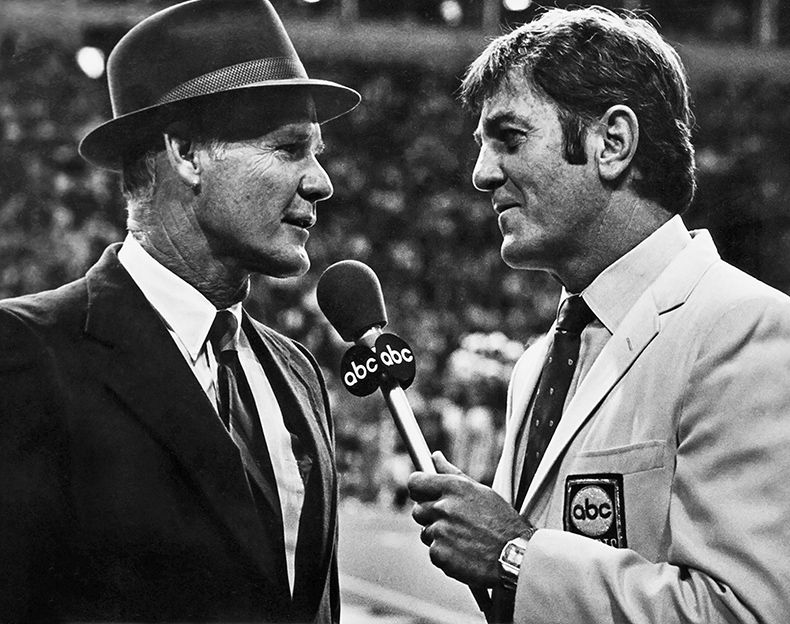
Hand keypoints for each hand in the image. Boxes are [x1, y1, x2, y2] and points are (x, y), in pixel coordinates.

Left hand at [408, 451, 530, 586]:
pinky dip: (445, 554)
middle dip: (431, 517)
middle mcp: (444, 507)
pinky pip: (433, 552)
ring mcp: (440, 531)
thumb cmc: (502, 522)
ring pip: (426, 533)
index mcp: (454, 488)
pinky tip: (464, 553)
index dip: (418, 490)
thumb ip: (452, 473)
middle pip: (418, 510)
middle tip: (454, 523)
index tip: (423, 495)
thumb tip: (435, 456)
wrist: (516, 556)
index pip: (415, 482)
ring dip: (439, 537)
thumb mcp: (481, 491)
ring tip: (464, 539)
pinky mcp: (439, 553)